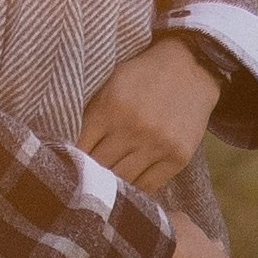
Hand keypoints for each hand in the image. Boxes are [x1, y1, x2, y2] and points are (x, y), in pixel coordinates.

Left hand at [79, 35, 223, 191]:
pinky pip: (148, 186)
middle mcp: (134, 128)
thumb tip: (65, 147)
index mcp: (111, 107)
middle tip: (82, 180)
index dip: (70, 159)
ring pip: (122, 181)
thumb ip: (90, 113)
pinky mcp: (178, 157)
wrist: (192, 68)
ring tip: (103, 186)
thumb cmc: (143, 75)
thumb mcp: (110, 83)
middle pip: (99, 168)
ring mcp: (158, 144)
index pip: (80, 148)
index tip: (65, 166)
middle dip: (88, 174)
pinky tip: (127, 186)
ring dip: (111, 185)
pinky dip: (135, 190)